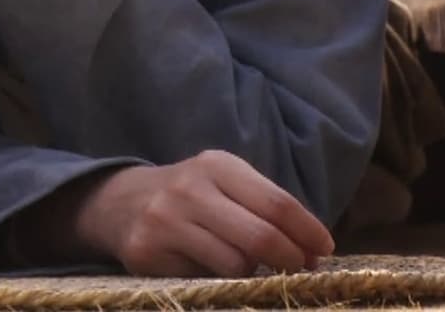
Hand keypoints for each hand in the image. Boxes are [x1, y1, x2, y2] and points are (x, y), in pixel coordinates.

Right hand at [67, 151, 333, 276]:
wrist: (120, 202)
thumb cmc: (193, 197)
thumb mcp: (226, 184)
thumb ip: (265, 208)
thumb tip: (314, 249)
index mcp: (217, 165)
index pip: (277, 203)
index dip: (308, 232)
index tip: (324, 250)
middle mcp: (189, 189)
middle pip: (261, 236)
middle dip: (291, 259)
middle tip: (301, 269)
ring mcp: (165, 220)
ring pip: (236, 264)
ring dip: (253, 273)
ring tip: (250, 267)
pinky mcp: (147, 251)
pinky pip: (203, 278)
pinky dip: (218, 280)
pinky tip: (212, 269)